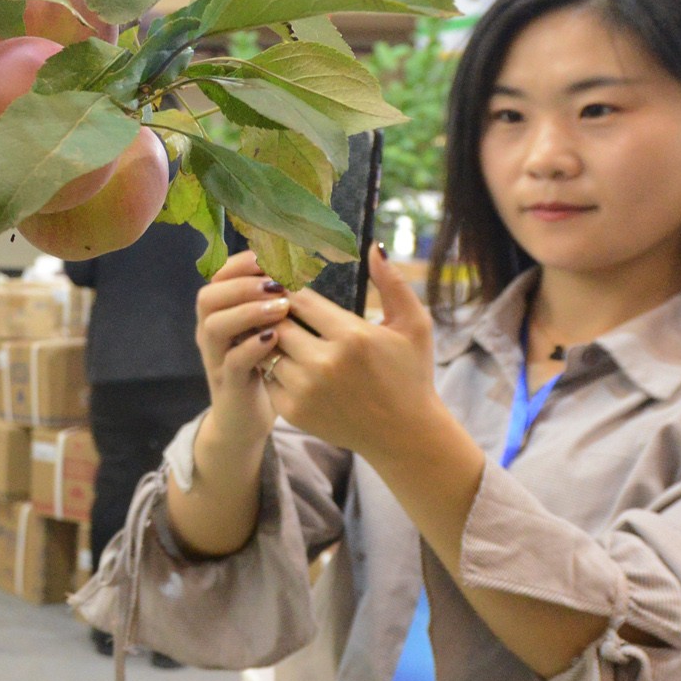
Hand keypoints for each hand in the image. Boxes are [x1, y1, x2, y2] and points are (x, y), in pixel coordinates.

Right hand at [195, 250, 290, 452]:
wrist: (246, 418)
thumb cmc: (263, 365)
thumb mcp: (266, 327)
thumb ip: (273, 299)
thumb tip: (297, 264)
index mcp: (220, 313)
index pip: (217, 277)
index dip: (240, 264)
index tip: (269, 257)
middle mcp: (211, 332)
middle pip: (208, 296)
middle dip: (242, 284)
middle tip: (276, 284)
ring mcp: (216, 358)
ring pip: (215, 325)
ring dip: (247, 311)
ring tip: (279, 308)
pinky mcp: (228, 383)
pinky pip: (232, 361)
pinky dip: (252, 346)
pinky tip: (274, 338)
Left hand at [265, 247, 445, 458]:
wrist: (404, 435)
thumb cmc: (411, 373)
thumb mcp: (414, 325)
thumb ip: (393, 283)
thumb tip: (373, 245)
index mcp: (352, 336)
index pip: (300, 299)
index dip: (288, 287)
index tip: (285, 281)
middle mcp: (324, 363)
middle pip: (276, 321)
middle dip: (271, 310)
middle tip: (267, 300)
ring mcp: (305, 389)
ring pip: (266, 349)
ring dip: (266, 336)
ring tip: (268, 325)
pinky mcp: (293, 411)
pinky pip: (266, 376)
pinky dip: (268, 364)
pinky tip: (278, 355)